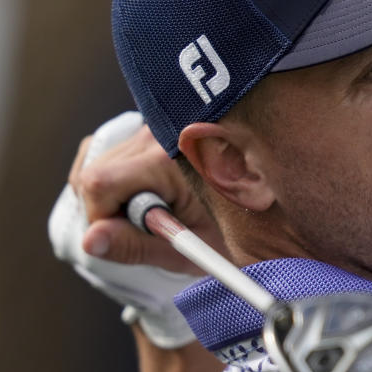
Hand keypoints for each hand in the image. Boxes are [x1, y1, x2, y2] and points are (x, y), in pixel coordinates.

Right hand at [48, 112, 224, 346]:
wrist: (280, 208)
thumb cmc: (239, 230)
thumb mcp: (188, 246)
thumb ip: (135, 243)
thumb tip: (90, 240)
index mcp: (167, 157)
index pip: (99, 184)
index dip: (105, 221)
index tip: (129, 239)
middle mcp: (159, 131)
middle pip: (97, 169)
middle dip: (111, 207)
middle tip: (153, 227)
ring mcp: (158, 125)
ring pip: (104, 160)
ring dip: (119, 194)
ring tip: (161, 213)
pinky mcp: (159, 127)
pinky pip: (120, 151)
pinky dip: (127, 178)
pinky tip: (157, 196)